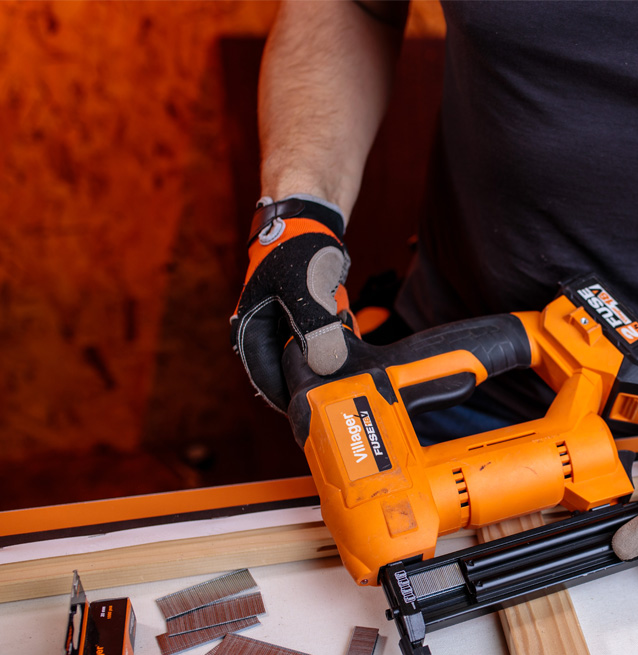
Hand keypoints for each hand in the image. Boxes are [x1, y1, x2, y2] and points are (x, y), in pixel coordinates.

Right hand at [230, 195, 351, 410]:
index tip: (317, 413)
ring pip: (307, 359)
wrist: (309, 221)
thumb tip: (324, 364)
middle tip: (342, 396)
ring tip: (349, 369)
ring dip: (328, 364)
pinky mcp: (304, 322)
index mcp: (250, 330)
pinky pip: (322, 344)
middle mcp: (264, 334)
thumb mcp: (305, 285)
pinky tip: (352, 346)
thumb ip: (313, 324)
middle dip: (314, 383)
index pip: (266, 379)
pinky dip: (336, 346)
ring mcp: (284, 329)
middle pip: (287, 373)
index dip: (289, 399)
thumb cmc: (297, 247)